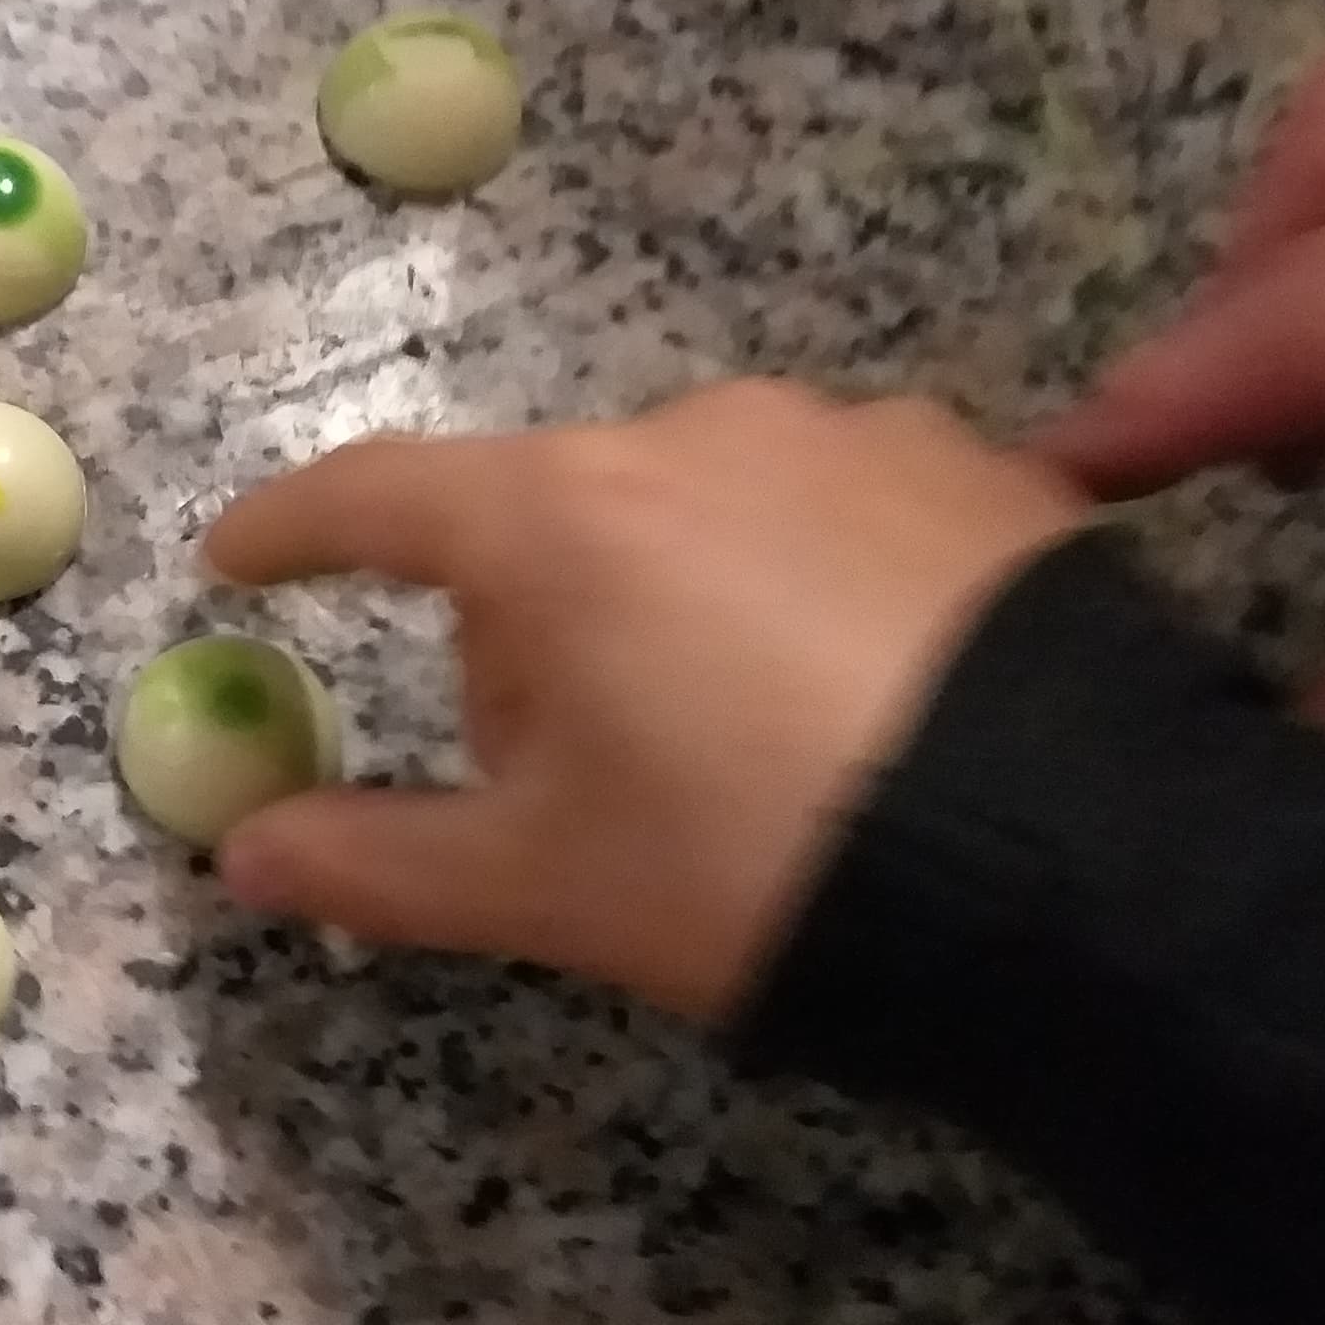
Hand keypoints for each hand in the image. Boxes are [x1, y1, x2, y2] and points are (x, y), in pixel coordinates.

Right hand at [202, 384, 1084, 1016]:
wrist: (1084, 870)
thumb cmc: (765, 870)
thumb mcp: (546, 890)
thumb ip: (374, 860)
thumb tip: (240, 851)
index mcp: (559, 521)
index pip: (374, 497)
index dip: (290, 529)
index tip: (240, 560)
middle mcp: (691, 434)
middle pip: (547, 519)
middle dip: (529, 632)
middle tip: (570, 778)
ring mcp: (845, 437)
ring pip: (695, 510)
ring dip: (674, 601)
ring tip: (746, 749)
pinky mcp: (976, 468)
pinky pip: (834, 513)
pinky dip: (809, 587)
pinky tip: (861, 701)